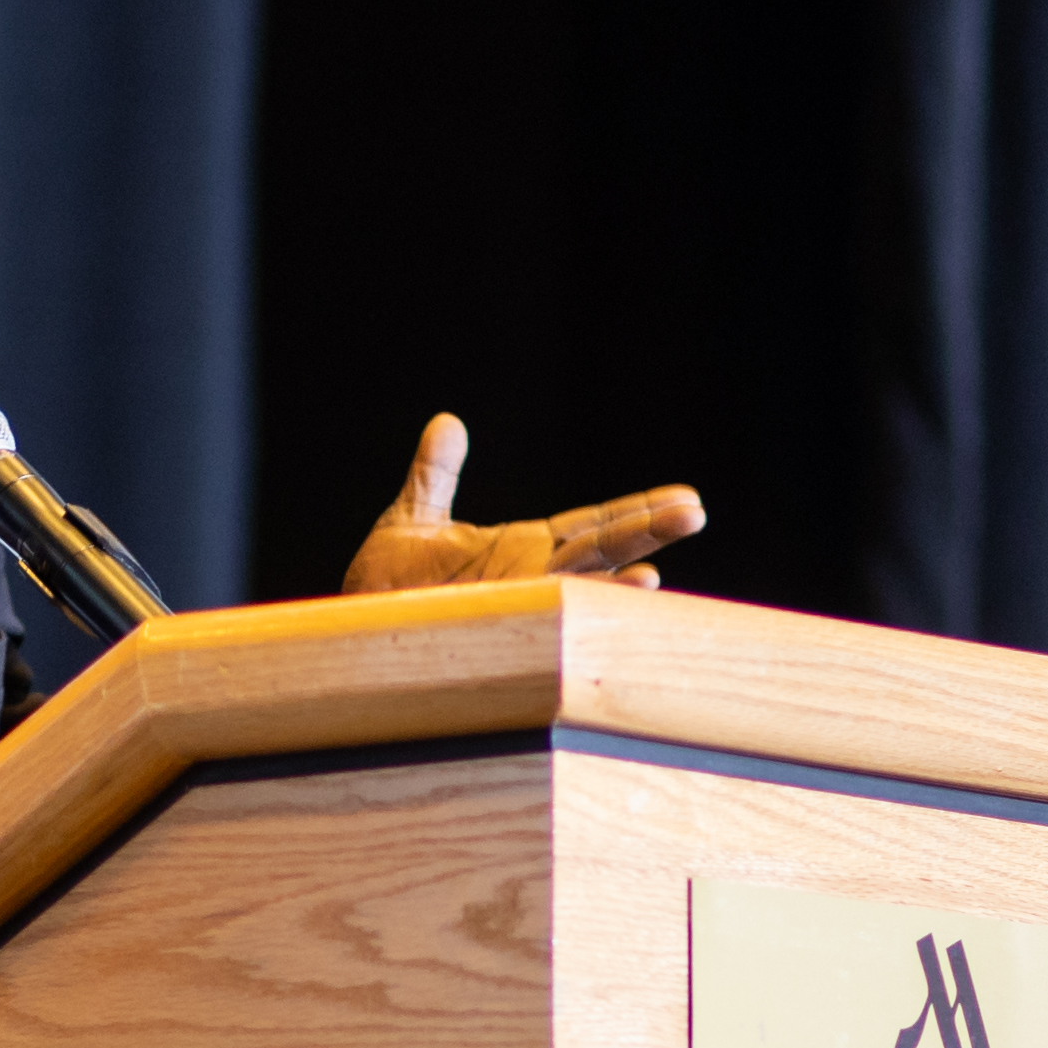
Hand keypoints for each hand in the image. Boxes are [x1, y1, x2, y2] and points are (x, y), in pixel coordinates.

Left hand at [338, 415, 704, 597]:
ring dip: (622, 574)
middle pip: (603, 547)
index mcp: (526, 547)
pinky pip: (548, 612)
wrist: (349, 623)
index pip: (593, 524)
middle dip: (648, 529)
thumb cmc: (387, 584)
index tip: (681, 497)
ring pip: (583, 583)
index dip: (634, 510)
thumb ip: (436, 473)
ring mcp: (519, 601)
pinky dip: (582, 606)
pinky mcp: (498, 622)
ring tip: (661, 564)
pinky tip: (612, 597)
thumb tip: (447, 424)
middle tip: (697, 512)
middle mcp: (532, 575)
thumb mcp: (416, 516)